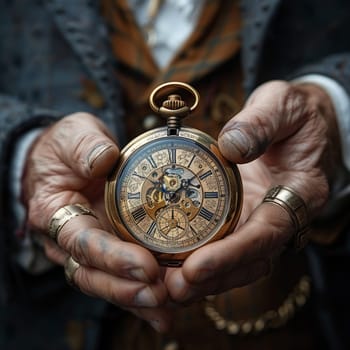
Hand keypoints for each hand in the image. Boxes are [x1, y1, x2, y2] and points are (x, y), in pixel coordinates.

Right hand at [23, 113, 169, 330]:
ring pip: (109, 283)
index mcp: (56, 213)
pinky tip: (166, 308)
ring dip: (137, 299)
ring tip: (168, 308)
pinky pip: (123, 277)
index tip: (144, 266)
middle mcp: (71, 239)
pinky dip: (142, 295)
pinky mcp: (110, 250)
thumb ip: (84, 147)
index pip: (81, 242)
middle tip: (159, 295)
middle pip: (93, 274)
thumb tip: (103, 160)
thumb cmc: (67, 149)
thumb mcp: (73, 135)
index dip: (111, 257)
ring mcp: (91, 248)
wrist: (68, 160)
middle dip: (125, 289)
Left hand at [165, 80, 340, 303]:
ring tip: (162, 289)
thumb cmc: (293, 116)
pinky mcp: (242, 220)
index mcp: (297, 193)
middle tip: (172, 290)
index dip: (233, 253)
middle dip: (212, 280)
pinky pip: (222, 248)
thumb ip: (261, 122)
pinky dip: (197, 264)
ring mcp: (259, 222)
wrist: (296, 126)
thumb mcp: (282, 105)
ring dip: (201, 281)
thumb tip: (231, 147)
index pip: (267, 233)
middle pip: (249, 262)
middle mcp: (279, 218)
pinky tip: (167, 268)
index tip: (196, 267)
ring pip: (236, 265)